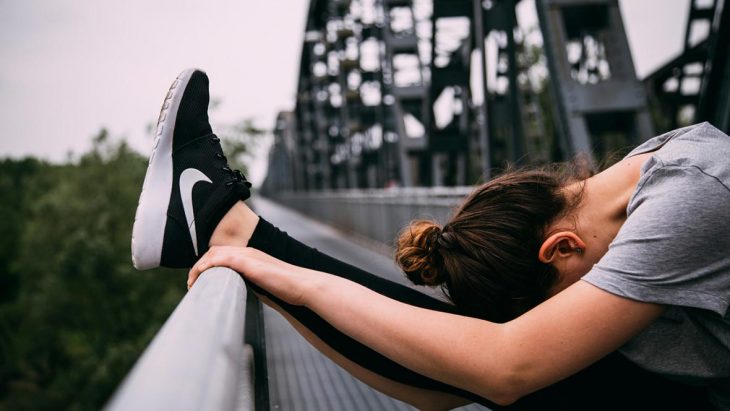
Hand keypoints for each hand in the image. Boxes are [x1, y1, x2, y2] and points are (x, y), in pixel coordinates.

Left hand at [188, 246, 310, 305]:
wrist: (301, 286)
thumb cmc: (286, 289)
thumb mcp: (263, 284)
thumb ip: (251, 284)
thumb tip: (239, 294)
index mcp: (251, 256)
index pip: (222, 254)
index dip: (207, 265)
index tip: (199, 280)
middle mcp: (247, 252)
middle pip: (214, 252)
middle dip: (199, 266)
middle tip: (191, 283)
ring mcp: (247, 255)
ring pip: (214, 254)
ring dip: (198, 267)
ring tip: (191, 283)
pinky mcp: (247, 262)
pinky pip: (220, 259)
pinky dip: (205, 266)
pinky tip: (198, 277)